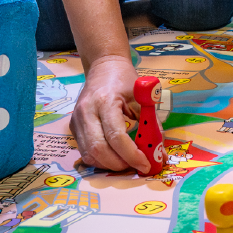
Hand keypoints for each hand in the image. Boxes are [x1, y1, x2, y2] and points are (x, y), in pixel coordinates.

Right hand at [68, 55, 149, 172]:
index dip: (132, 155)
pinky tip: (114, 156)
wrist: (104, 66)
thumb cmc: (125, 81)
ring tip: (126, 162)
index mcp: (105, 102)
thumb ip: (151, 126)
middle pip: (99, 149)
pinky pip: (85, 151)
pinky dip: (101, 160)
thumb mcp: (143, 99)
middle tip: (136, 166)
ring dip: (110, 165)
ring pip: (89, 154)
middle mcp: (86, 112)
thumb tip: (160, 155)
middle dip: (119, 164)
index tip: (146, 165)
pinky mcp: (73, 127)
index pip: (116, 136)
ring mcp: (76, 120)